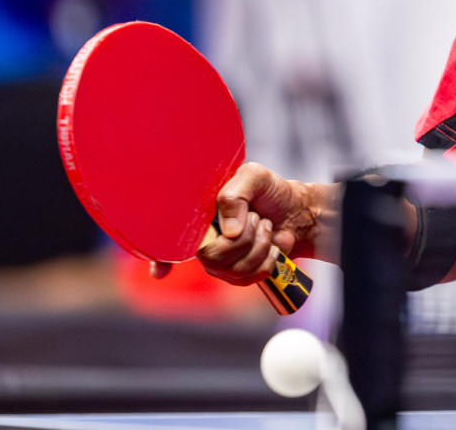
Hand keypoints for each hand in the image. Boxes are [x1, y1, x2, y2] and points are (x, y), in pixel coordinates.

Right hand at [152, 162, 325, 285]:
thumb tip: (229, 232)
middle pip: (210, 256)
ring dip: (259, 245)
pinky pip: (246, 278)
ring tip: (265, 227)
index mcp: (199, 215)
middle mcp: (204, 240)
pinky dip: (266, 261)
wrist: (296, 211)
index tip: (160, 271)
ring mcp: (219, 260)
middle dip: (244, 237)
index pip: (170, 239)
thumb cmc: (271, 191)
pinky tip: (271, 247)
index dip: (162, 257)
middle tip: (256, 218)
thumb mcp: (255, 176)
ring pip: (231, 269)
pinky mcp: (237, 274)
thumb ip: (236, 194)